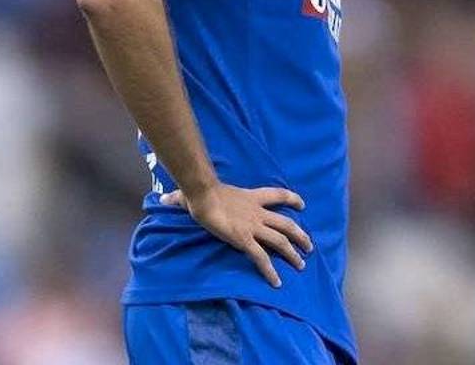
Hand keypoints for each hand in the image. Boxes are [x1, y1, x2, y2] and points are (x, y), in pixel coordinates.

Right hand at [160, 183, 312, 287]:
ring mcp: (253, 227)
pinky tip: (277, 282)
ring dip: (293, 253)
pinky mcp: (244, 240)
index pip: (279, 195)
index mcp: (252, 198)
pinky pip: (262, 258)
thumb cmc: (200, 191)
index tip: (302, 205)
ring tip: (301, 264)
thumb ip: (185, 196)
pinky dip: (271, 271)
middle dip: (300, 236)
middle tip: (308, 247)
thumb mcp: (200, 192)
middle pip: (286, 224)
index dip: (292, 200)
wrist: (203, 195)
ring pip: (281, 241)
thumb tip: (166, 197)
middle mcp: (258, 213)